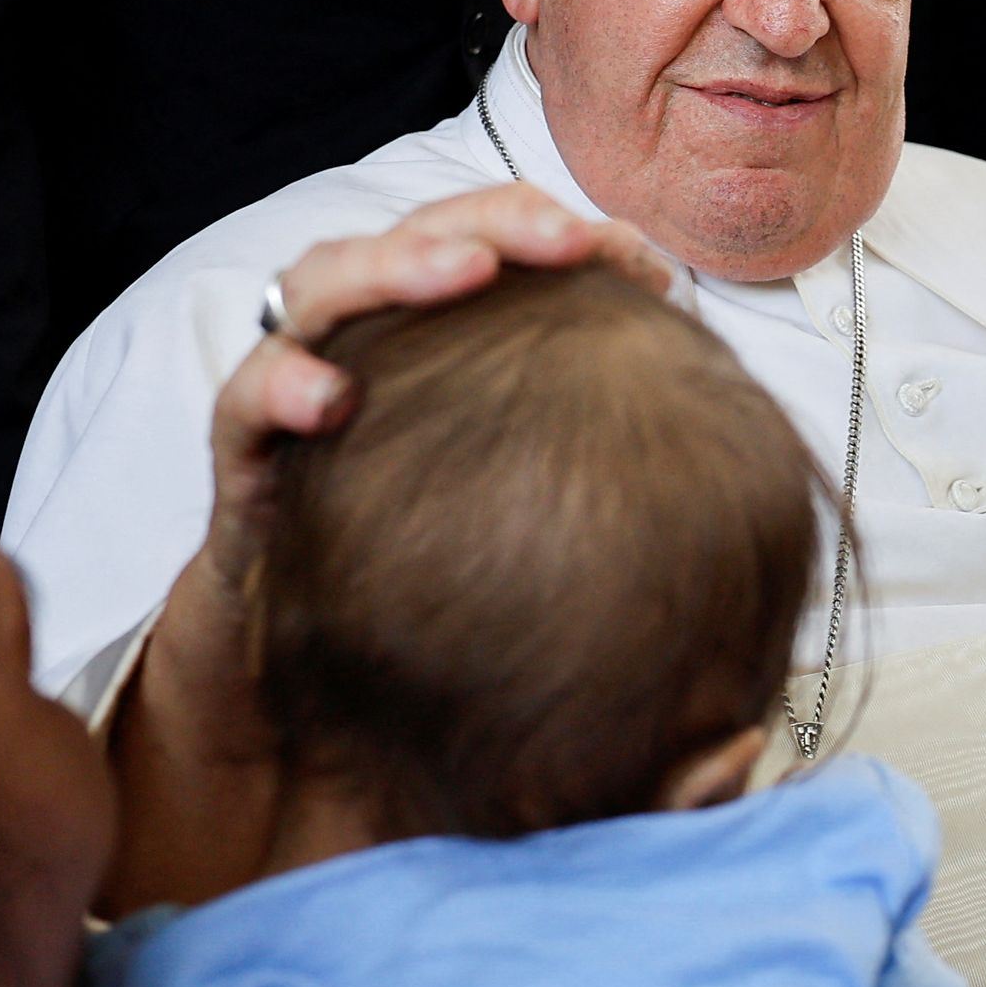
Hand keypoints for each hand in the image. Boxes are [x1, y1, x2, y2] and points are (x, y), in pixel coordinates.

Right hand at [107, 186, 667, 908]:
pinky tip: (326, 398)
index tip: (652, 269)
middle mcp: (383, 389)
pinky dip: (277, 384)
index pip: (518, 289)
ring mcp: (304, 426)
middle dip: (498, 217)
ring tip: (466, 270)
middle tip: (571, 239)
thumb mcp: (562, 710)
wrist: (294, 768)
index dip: (579, 253)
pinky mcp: (240, 487)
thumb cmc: (433, 711)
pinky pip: (241, 410)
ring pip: (325, 290)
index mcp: (464, 407)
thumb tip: (745, 750)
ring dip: (393, 262)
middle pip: (427, 251)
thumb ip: (647, 740)